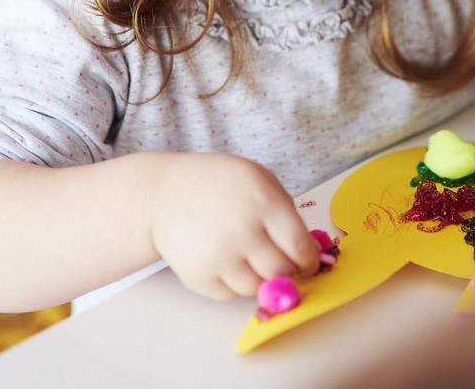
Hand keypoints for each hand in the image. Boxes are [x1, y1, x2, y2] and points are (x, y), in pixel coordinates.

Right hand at [150, 153, 319, 299]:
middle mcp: (242, 233)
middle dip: (289, 272)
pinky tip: (228, 260)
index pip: (300, 247)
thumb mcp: (260, 179)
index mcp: (264, 204)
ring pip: (257, 288)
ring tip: (251, 258)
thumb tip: (307, 250)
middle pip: (281, 272)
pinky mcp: (199, 278)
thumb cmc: (219, 184)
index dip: (309, 261)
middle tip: (285, 265)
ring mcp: (218, 258)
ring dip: (261, 279)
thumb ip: (285, 212)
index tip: (309, 263)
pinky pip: (230, 295)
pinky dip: (235, 283)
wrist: (165, 193)